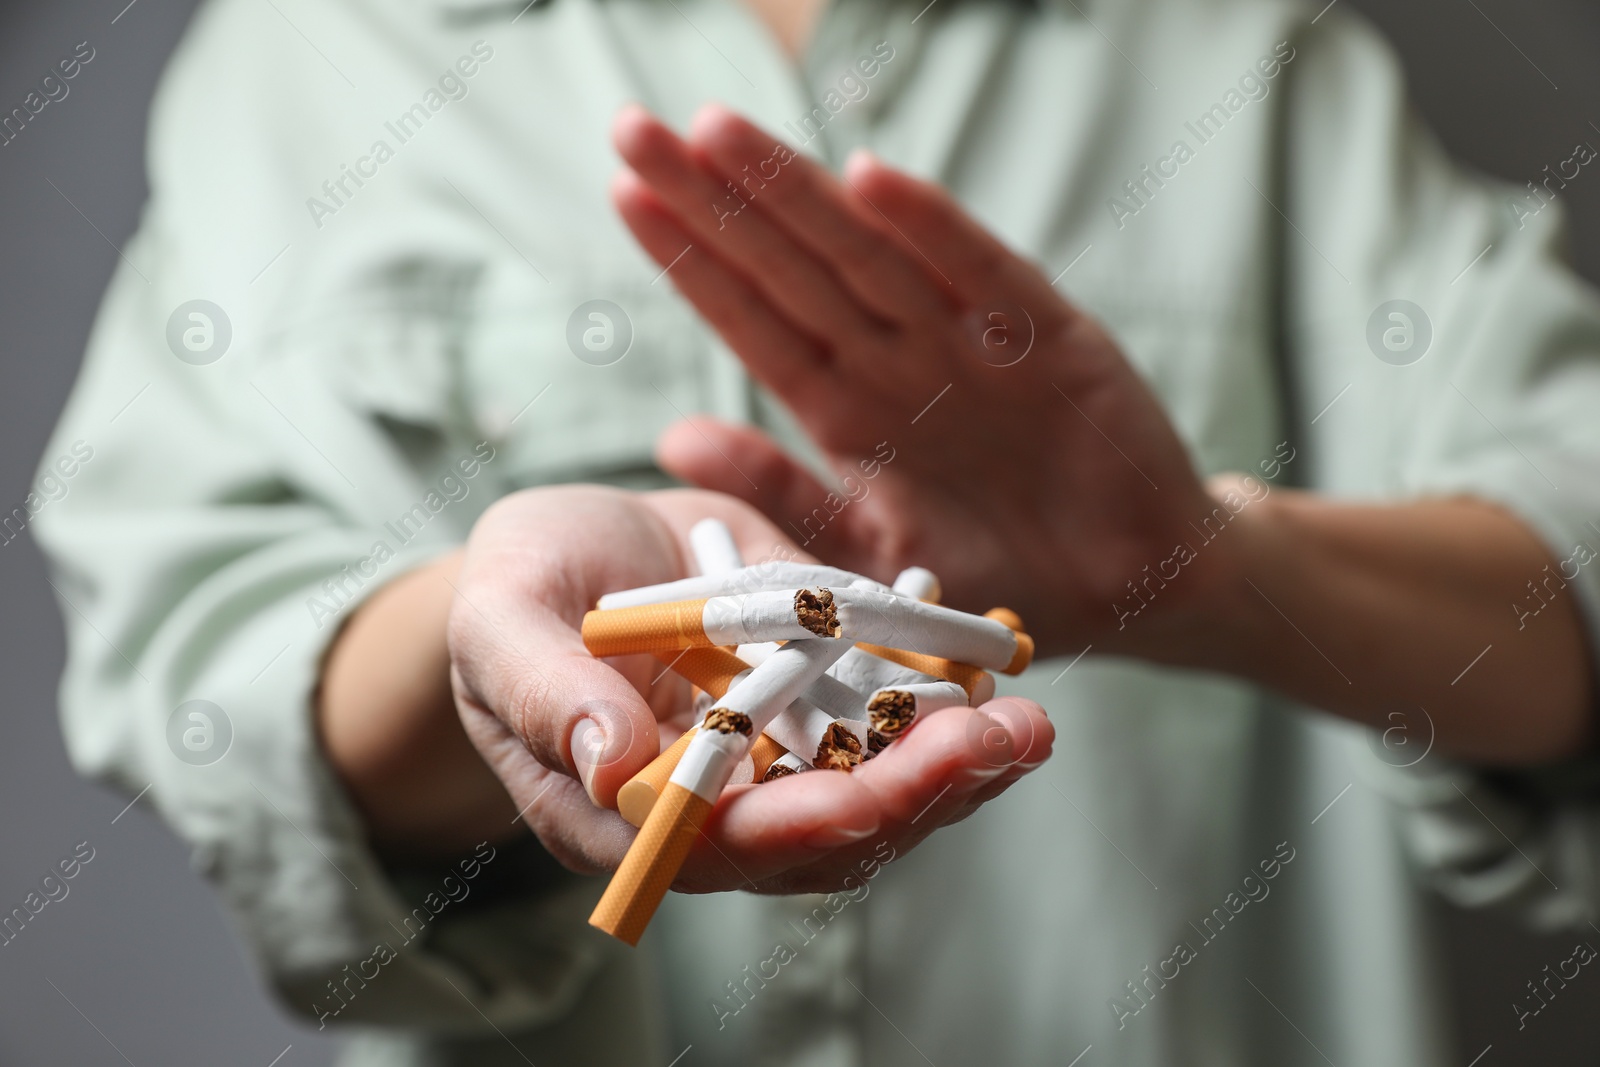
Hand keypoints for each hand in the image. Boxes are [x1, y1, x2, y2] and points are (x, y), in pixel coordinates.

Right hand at [447, 485, 1052, 890]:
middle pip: (825, 832)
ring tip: (1027, 722)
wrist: (572, 553)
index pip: (720, 849)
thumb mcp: (500, 621)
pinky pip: (895, 717)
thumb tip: (613, 769)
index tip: (864, 796)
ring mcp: (780, 754)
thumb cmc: (516, 591)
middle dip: (913, 794)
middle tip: (992, 743)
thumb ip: (545, 693)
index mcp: (630, 814)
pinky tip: (1005, 670)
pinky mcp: (822, 700)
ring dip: (958, 762)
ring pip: (879, 786)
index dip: (795, 829)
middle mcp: (719, 803)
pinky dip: (952, 701)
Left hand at [611, 105, 1230, 655]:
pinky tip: (869, 179)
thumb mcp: (869, 549)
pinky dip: (930, 229)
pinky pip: (980, 277)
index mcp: (850, 407)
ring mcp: (971, 344)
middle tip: (634, 126)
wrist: (1130, 586)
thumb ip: (780, 491)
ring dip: (794, 194)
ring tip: (717, 134)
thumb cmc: (998, 568)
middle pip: (791, 265)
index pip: (753, 316)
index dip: (690, 257)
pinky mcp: (1049, 341)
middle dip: (714, 198)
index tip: (623, 192)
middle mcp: (898, 359)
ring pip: (866, 254)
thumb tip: (670, 437)